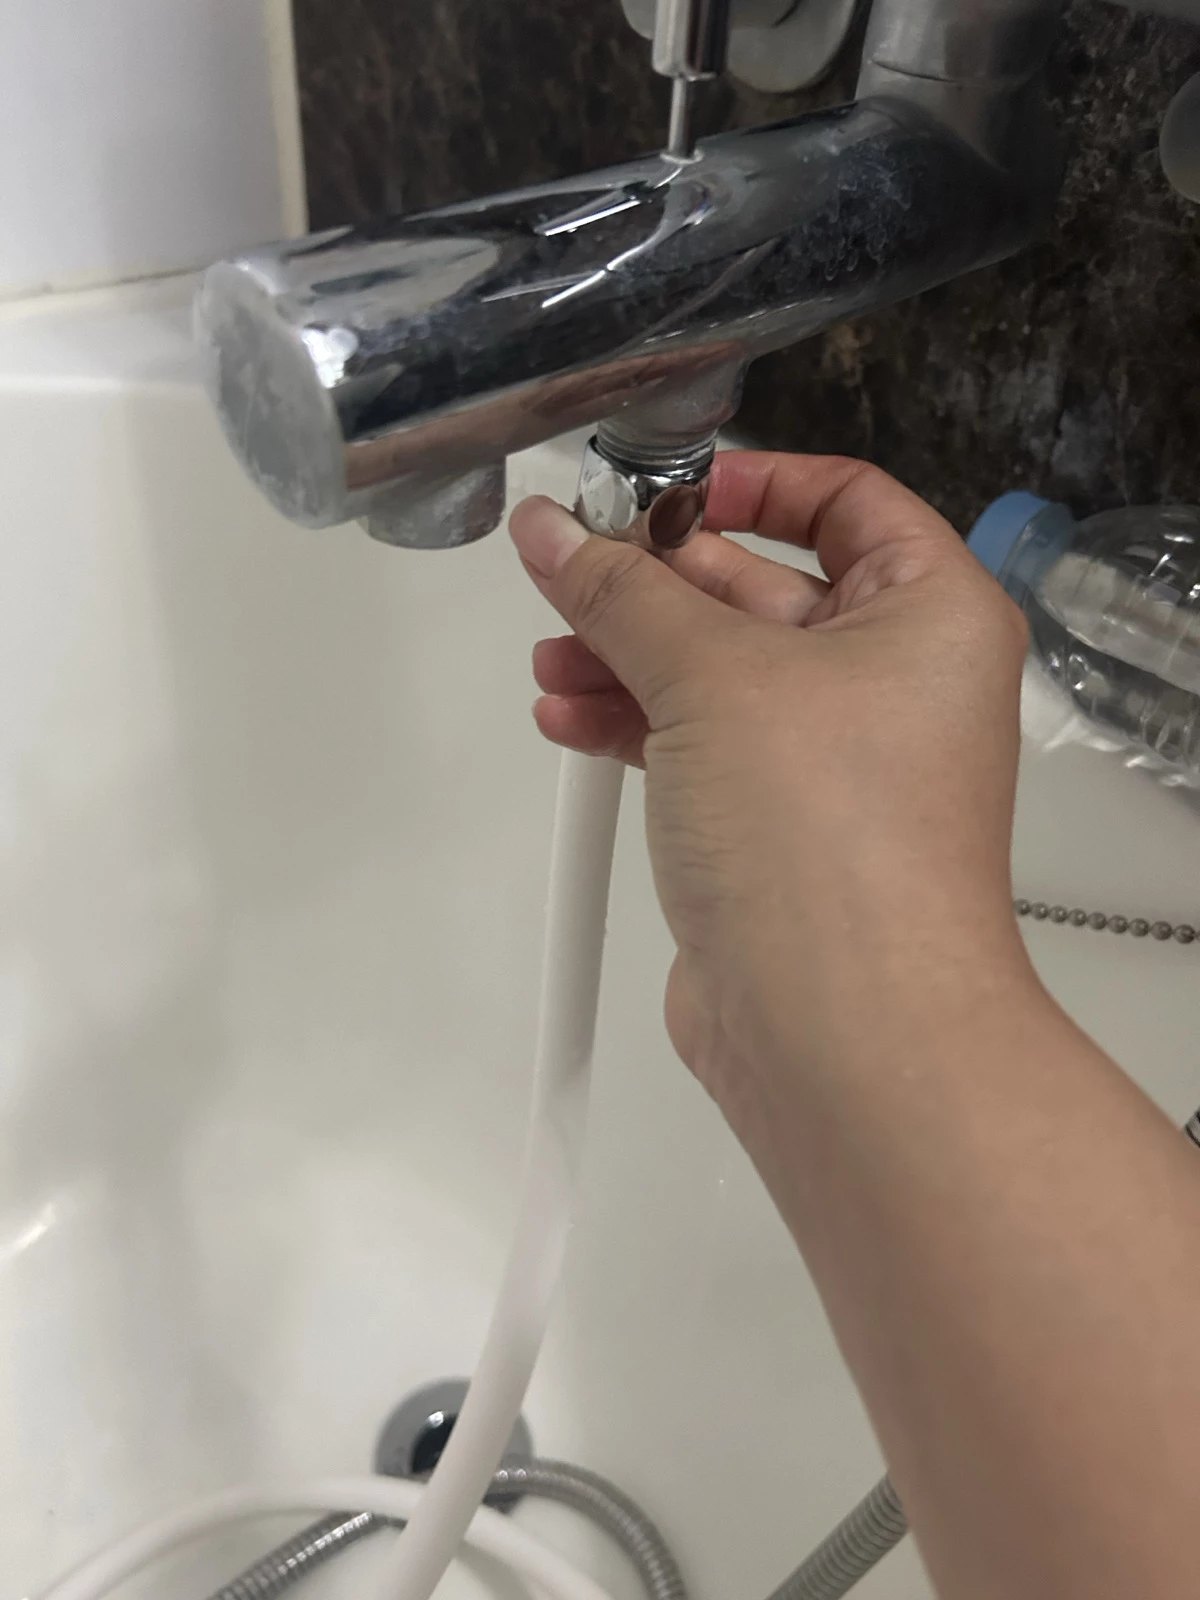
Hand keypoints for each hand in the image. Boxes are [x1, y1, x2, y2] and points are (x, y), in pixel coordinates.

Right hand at [509, 453, 1032, 1158]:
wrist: (841, 1031)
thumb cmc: (832, 845)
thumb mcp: (712, 678)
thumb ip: (622, 594)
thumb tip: (555, 530)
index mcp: (930, 616)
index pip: (847, 500)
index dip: (752, 481)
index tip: (664, 487)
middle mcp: (897, 686)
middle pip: (765, 591)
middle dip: (658, 585)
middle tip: (571, 567)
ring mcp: (840, 765)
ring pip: (722, 677)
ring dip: (630, 659)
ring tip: (554, 656)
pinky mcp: (783, 831)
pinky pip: (704, 748)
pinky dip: (638, 726)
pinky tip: (570, 716)